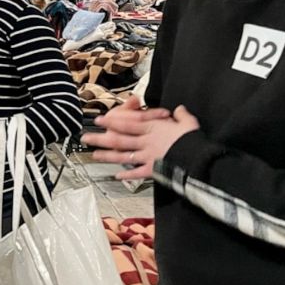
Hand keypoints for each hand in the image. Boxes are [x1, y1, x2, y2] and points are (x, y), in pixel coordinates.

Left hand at [85, 102, 199, 180]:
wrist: (198, 158)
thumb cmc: (193, 139)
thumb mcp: (188, 122)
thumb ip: (181, 115)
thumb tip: (179, 108)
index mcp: (153, 128)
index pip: (128, 123)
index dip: (112, 121)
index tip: (99, 120)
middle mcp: (146, 141)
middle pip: (119, 139)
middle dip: (101, 138)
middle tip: (86, 138)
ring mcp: (147, 156)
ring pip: (123, 156)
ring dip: (107, 156)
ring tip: (94, 156)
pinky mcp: (153, 170)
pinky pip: (137, 173)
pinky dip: (127, 175)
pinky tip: (117, 176)